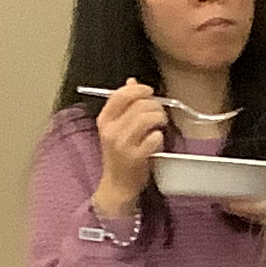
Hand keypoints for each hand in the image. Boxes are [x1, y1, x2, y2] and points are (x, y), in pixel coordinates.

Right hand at [92, 80, 170, 215]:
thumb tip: (132, 81)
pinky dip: (160, 137)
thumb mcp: (116, 127)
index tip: (150, 92)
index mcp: (104, 120)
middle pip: (138, 105)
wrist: (117, 186)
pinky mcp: (135, 158)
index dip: (138, 89)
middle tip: (160, 113)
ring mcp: (122, 144)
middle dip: (155, 105)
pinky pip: (154, 138)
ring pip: (146, 118)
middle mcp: (111, 130)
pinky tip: (158, 140)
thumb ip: (124, 104)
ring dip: (159, 118)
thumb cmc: (119, 155)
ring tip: (161, 124)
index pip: (120, 94)